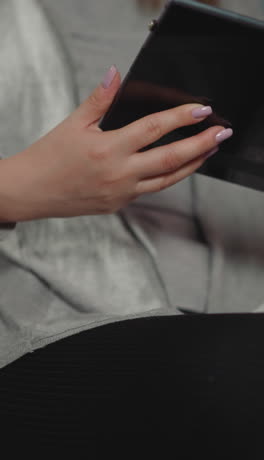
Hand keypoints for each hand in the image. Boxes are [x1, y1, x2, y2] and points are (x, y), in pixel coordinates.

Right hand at [1, 65, 231, 222]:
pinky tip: (177, 168)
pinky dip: (167, 178)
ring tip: (207, 152)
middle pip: (170, 159)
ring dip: (191, 165)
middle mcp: (119, 173)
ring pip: (166, 180)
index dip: (180, 118)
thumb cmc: (50, 157)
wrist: (33, 191)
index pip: (154, 129)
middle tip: (220, 134)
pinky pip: (150, 190)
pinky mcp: (119, 204)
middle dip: (200, 145)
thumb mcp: (74, 123)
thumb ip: (99, 99)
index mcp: (108, 148)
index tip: (200, 111)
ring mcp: (121, 192)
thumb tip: (115, 74)